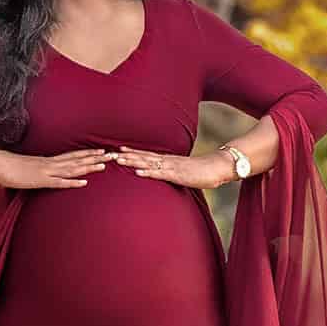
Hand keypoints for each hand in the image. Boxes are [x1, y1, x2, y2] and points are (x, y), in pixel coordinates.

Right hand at [0, 146, 111, 189]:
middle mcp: (50, 164)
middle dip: (96, 158)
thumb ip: (36, 168)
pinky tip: (84, 183)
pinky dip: (72, 182)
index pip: (73, 155)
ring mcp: (46, 172)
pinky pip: (58, 182)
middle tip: (113, 155)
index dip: (88, 153)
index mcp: (48, 160)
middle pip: (77, 160)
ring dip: (88, 167)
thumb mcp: (27, 166)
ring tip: (104, 165)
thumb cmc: (9, 166)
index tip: (102, 150)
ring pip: (72, 169)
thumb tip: (41, 170)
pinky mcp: (40, 181)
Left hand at [107, 147, 235, 188]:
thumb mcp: (183, 172)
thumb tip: (165, 176)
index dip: (131, 152)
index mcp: (168, 160)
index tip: (116, 149)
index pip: (146, 154)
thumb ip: (173, 173)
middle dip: (126, 155)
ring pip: (148, 163)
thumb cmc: (202, 172)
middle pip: (142, 156)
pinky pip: (160, 173)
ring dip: (132, 161)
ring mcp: (171, 167)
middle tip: (108, 153)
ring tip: (118, 159)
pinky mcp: (177, 175)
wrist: (218, 167)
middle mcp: (167, 161)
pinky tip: (137, 171)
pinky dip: (147, 172)